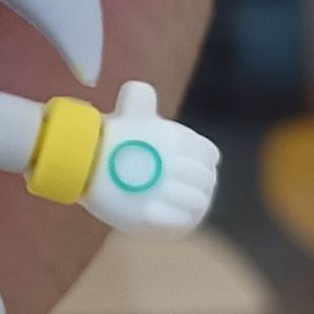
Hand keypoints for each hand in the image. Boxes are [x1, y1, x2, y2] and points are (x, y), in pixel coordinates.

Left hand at [84, 81, 220, 232]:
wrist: (105, 173)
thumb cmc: (125, 140)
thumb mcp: (131, 117)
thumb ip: (138, 99)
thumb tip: (141, 90)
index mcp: (196, 151)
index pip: (207, 152)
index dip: (197, 149)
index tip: (177, 145)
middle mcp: (199, 178)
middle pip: (205, 177)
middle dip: (191, 173)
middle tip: (168, 168)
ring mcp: (189, 202)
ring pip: (197, 200)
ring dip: (183, 195)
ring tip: (162, 187)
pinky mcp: (176, 222)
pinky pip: (180, 223)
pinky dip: (168, 218)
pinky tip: (148, 212)